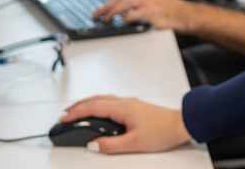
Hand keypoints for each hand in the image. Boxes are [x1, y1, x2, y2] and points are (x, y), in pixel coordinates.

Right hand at [60, 95, 190, 153]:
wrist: (181, 124)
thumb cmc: (162, 131)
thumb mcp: (134, 143)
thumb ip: (111, 145)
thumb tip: (93, 145)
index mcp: (122, 108)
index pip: (93, 107)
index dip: (76, 113)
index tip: (63, 118)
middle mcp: (125, 102)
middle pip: (96, 99)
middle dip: (78, 106)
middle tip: (65, 114)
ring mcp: (130, 103)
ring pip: (103, 99)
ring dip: (88, 104)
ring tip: (77, 112)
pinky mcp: (134, 107)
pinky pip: (111, 102)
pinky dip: (99, 105)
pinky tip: (98, 112)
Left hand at [93, 0, 198, 32]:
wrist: (187, 15)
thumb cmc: (172, 10)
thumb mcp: (155, 0)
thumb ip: (140, 3)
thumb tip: (123, 11)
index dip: (110, 2)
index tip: (101, 8)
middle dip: (107, 7)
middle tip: (97, 15)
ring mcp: (149, 3)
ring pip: (125, 5)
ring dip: (113, 12)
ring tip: (105, 19)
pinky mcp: (152, 13)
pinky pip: (135, 15)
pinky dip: (127, 18)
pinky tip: (122, 22)